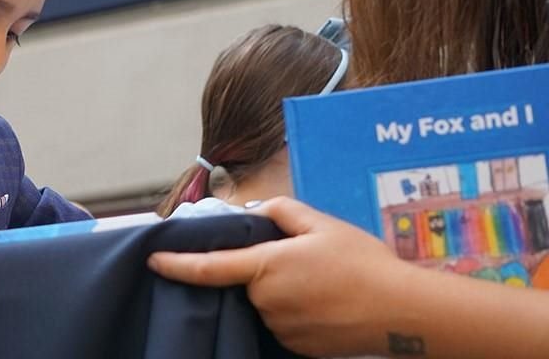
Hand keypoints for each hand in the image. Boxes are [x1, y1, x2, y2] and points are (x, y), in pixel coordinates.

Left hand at [148, 197, 413, 356]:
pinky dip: (296, 310)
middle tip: (304, 258)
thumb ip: (281, 211)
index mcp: (266, 268)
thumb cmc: (362, 263)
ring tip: (323, 280)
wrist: (402, 313)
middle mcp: (266, 303)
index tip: (154, 260)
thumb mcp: (321, 224)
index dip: (176, 264)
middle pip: (247, 281)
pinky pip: (283, 322)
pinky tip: (325, 301)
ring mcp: (281, 330)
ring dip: (281, 290)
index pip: (208, 268)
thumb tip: (256, 213)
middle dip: (263, 268)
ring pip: (266, 303)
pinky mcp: (297, 348)